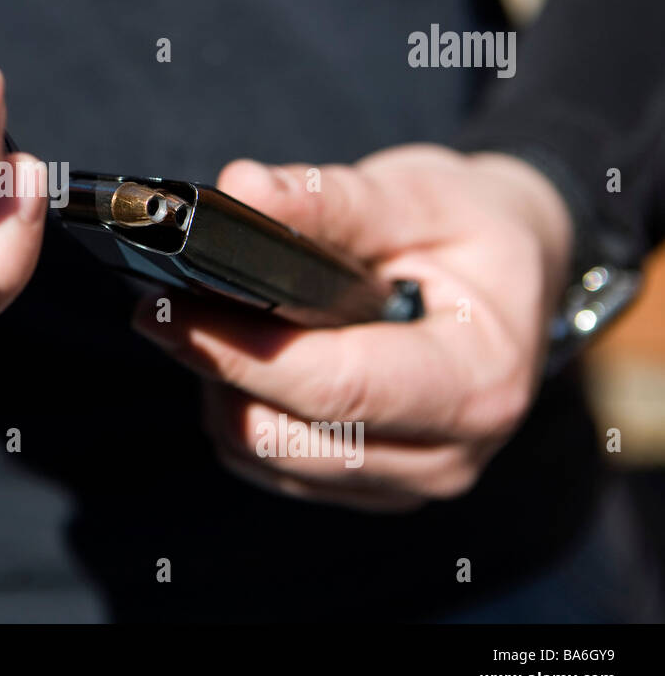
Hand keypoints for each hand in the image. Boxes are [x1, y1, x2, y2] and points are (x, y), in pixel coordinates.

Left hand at [132, 144, 572, 510]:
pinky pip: (269, 467)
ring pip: (265, 459)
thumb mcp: (419, 195)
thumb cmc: (468, 232)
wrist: (509, 276)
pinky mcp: (365, 486)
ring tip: (213, 321)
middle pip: (287, 438)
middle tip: (166, 306)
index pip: (337, 388)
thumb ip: (330, 200)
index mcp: (476, 384)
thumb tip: (240, 189)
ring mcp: (403, 481)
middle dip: (216, 371)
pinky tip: (245, 355)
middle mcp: (445, 454)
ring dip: (222, 393)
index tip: (168, 311)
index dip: (242, 353)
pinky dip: (241, 411)